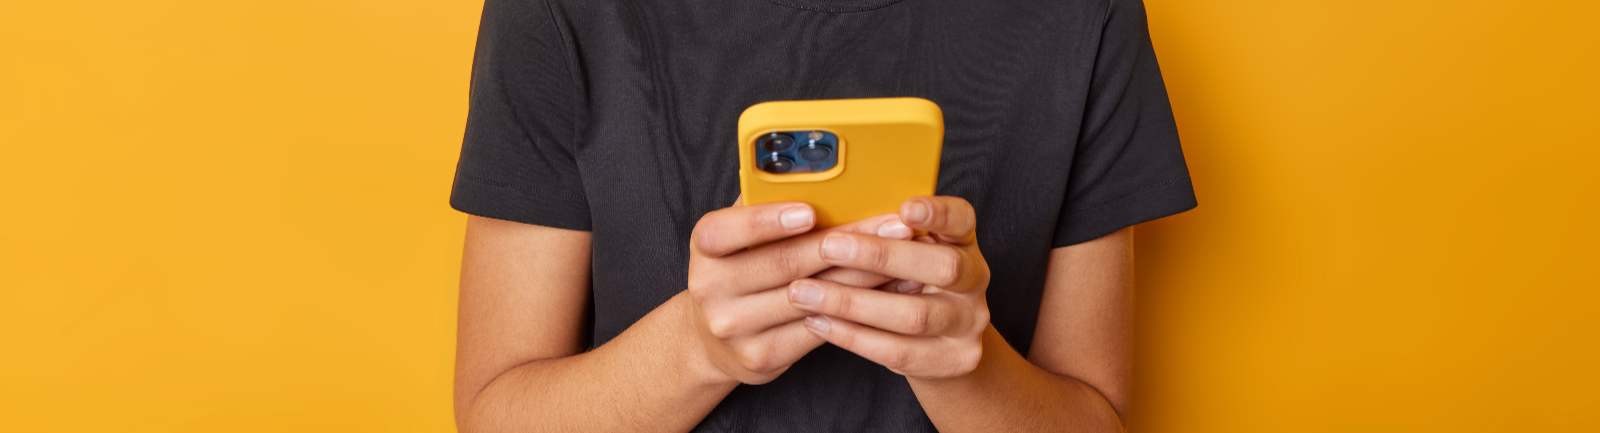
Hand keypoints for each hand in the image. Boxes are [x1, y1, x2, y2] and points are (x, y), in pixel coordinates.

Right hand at [685, 201, 910, 384]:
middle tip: (892, 225)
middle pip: (784, 263)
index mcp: (705, 248)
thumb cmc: (741, 270)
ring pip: (810, 297)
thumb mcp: (739, 237)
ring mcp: (734, 326)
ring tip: (903, 256)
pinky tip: (890, 290)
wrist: (714, 340)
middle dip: (845, 241)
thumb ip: (765, 204)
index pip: (725, 230)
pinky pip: (819, 330)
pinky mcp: (760, 356)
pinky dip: (859, 309)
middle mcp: (710, 288)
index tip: (810, 211)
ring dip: (864, 275)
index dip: (767, 220)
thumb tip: (814, 170)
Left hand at [787, 196, 991, 378]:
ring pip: (915, 315)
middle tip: (828, 247)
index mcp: (963, 241)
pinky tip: (817, 322)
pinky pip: (899, 351)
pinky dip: (853, 337)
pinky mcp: (955, 360)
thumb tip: (823, 212)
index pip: (961, 219)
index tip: (905, 209)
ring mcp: (969, 323)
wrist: (942, 344)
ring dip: (852, 303)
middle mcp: (975, 279)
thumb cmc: (907, 282)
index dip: (938, 214)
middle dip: (882, 257)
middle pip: (941, 267)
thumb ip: (882, 235)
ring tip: (803, 292)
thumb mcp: (906, 252)